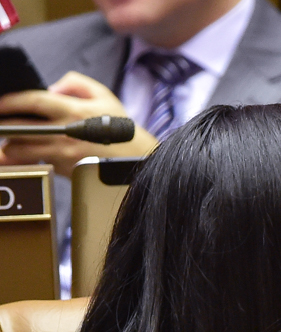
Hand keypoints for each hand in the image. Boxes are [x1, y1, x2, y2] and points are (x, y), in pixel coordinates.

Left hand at [0, 71, 158, 174]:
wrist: (138, 160)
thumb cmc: (119, 128)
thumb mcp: (104, 95)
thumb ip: (76, 82)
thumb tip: (52, 87)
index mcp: (73, 110)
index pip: (33, 101)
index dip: (10, 100)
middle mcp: (65, 132)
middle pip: (20, 128)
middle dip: (2, 125)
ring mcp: (64, 154)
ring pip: (21, 150)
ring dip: (10, 146)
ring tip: (8, 141)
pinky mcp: (65, 171)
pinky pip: (35, 164)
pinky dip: (24, 161)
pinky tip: (17, 158)